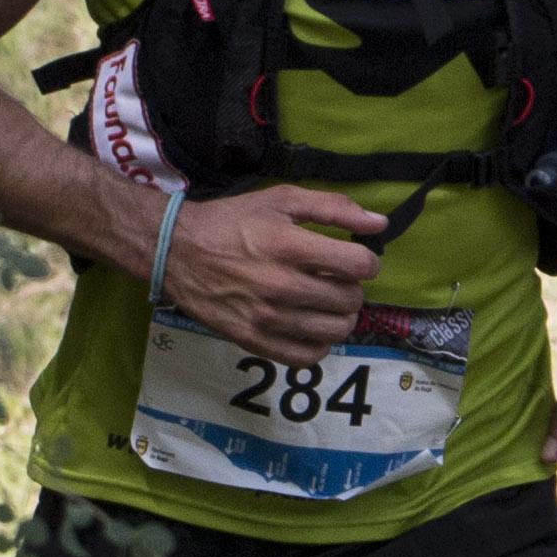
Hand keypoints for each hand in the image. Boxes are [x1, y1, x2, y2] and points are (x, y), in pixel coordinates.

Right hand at [160, 186, 383, 360]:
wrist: (177, 251)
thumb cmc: (233, 222)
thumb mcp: (281, 200)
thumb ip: (334, 208)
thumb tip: (380, 223)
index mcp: (289, 246)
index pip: (359, 266)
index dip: (367, 261)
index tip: (356, 259)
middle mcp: (280, 286)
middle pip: (351, 300)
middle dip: (352, 288)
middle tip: (336, 279)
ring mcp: (267, 319)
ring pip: (335, 331)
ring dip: (340, 316)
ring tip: (326, 303)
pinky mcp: (253, 341)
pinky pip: (307, 357)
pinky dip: (319, 344)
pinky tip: (311, 326)